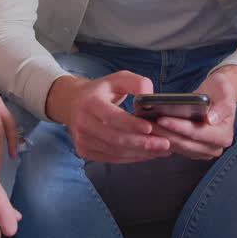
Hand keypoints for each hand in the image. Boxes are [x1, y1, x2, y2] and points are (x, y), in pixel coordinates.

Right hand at [46, 71, 170, 162]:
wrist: (71, 103)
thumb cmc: (99, 91)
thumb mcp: (116, 79)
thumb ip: (135, 82)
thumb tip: (150, 94)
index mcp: (90, 103)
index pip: (112, 117)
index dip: (132, 124)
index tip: (151, 128)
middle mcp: (83, 123)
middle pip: (115, 138)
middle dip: (142, 143)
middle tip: (165, 144)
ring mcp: (82, 140)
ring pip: (115, 151)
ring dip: (141, 153)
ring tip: (162, 150)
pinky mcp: (85, 151)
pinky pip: (112, 158)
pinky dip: (132, 158)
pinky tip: (148, 154)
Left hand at [150, 65, 236, 159]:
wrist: (217, 95)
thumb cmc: (221, 90)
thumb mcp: (225, 91)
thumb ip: (222, 105)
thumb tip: (211, 119)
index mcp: (224, 136)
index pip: (198, 133)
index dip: (179, 127)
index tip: (162, 119)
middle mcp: (214, 148)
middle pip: (185, 143)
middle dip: (165, 133)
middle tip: (146, 124)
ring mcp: (202, 151)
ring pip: (177, 147)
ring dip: (160, 137)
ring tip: (144, 125)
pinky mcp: (191, 151)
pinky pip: (175, 147)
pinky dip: (162, 138)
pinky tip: (149, 129)